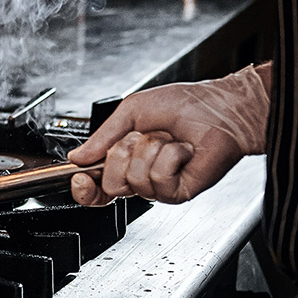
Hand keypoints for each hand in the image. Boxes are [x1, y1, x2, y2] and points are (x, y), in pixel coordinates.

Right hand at [67, 63, 271, 205]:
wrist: (219, 108)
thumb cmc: (183, 105)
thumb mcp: (130, 112)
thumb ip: (101, 137)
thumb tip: (78, 157)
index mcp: (125, 160)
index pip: (96, 186)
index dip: (84, 186)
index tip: (80, 175)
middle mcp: (141, 176)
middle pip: (110, 183)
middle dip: (123, 152)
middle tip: (143, 138)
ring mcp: (160, 187)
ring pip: (135, 179)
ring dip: (151, 149)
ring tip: (169, 140)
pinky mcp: (178, 192)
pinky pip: (158, 179)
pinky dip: (170, 156)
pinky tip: (183, 150)